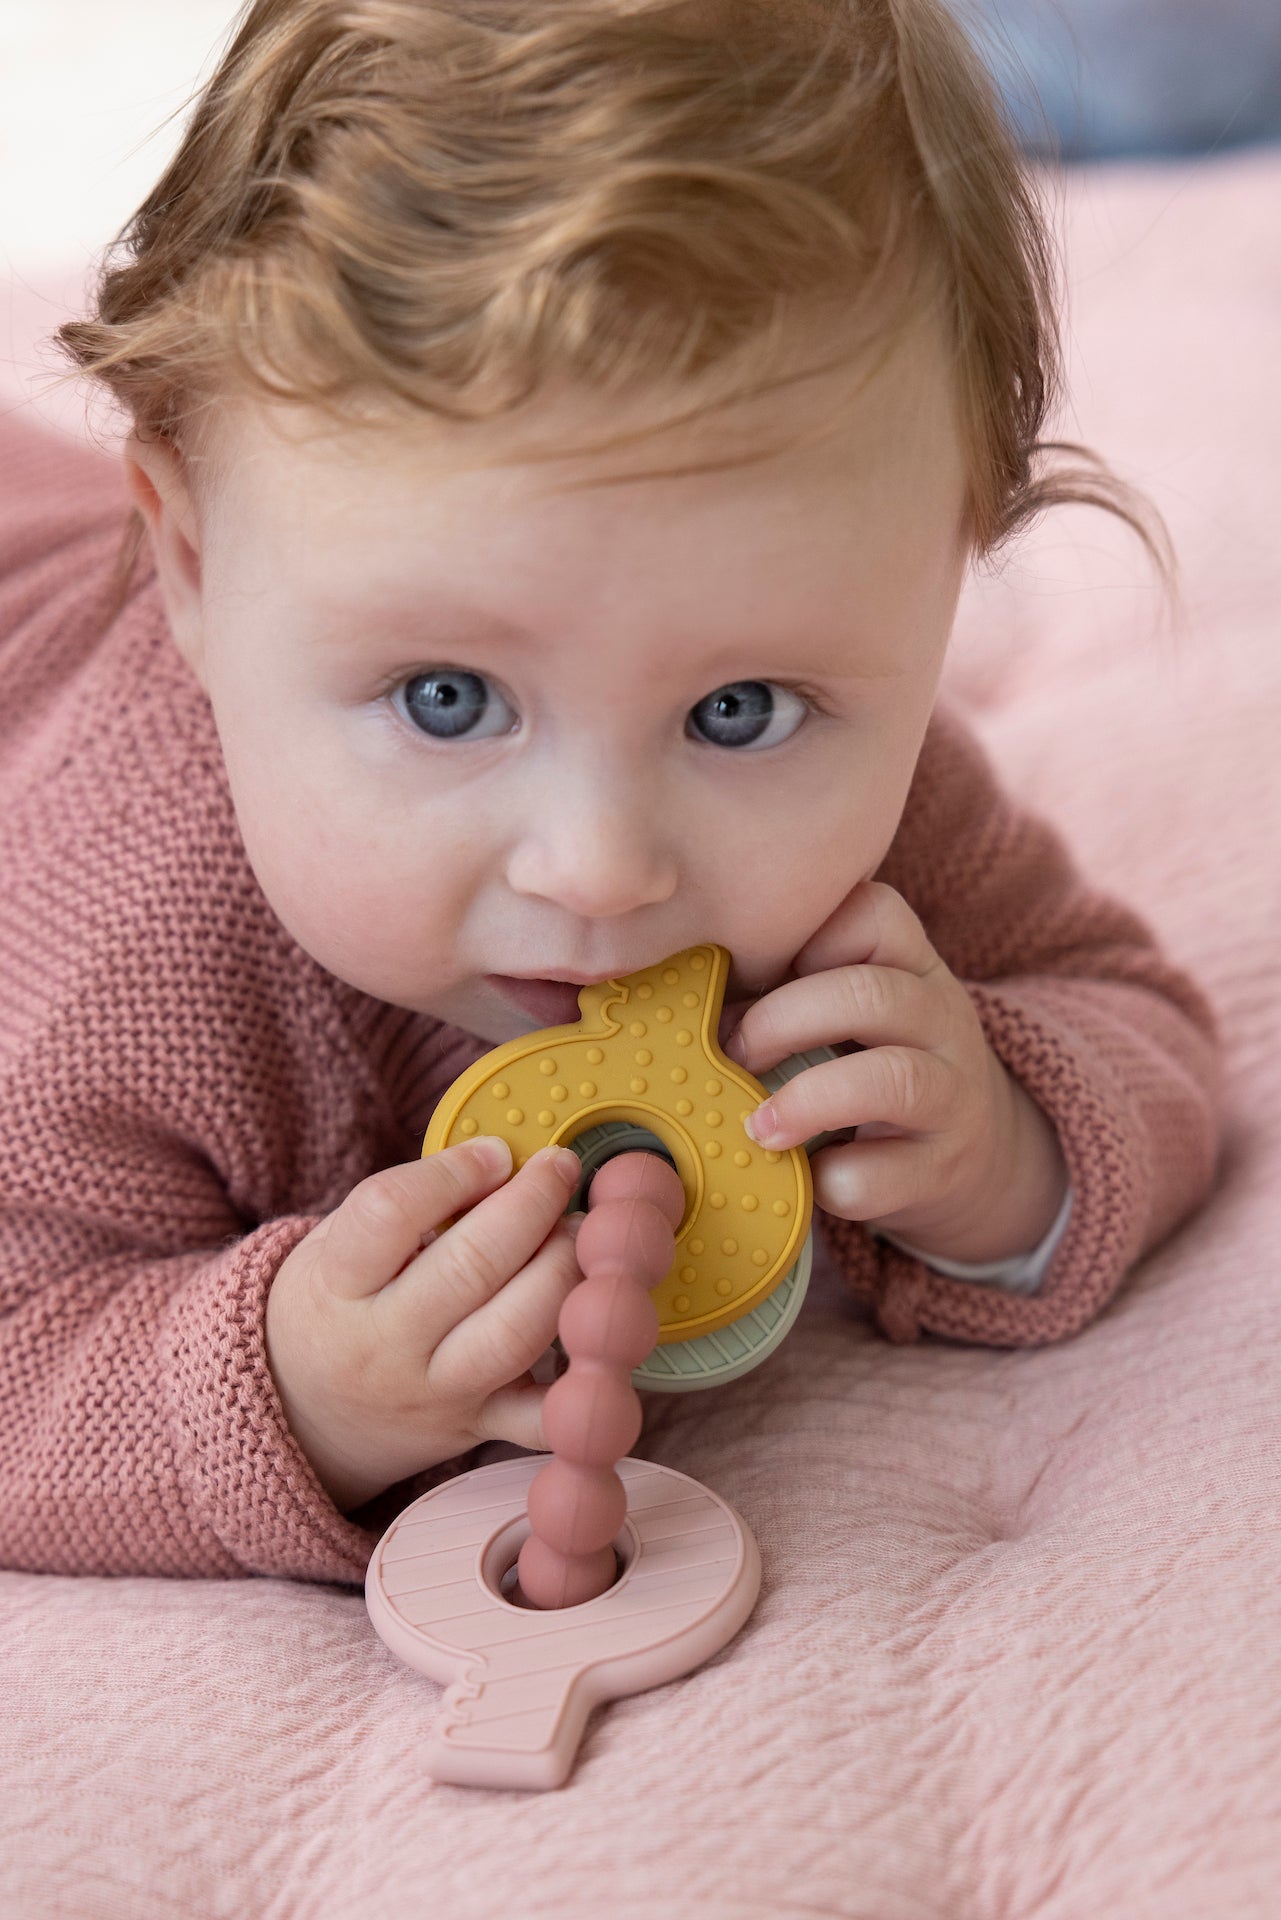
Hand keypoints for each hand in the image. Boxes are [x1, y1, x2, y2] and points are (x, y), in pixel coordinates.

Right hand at [265, 1138, 583, 1512]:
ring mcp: (434, 1394)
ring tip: (578, 1234)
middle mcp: (383, 1345)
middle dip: (532, 1206)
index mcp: (336, 1285)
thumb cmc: (337, 1305)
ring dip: (563, 1272)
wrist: (305, 1417)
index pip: (389, 1212)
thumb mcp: (340, 1245)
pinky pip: (545, 1418)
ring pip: (516, 1334)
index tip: (496, 1152)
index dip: (455, 1171)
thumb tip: (506, 1160)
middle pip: (471, 1267)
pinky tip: (598, 1325)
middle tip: (559, 1170)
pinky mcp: (478, 1429)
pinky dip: (585, 1380)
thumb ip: (411, 1205)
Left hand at [725, 882, 1067, 1265]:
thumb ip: (792, 990)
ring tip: (759, 1126)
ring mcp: (952, 1094)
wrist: (973, 1156)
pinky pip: (883, 1172)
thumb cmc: (876, 1068)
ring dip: (807, 1101)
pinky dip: (831, 1179)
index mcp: (912, 966)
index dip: (804, 935)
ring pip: (893, 1078)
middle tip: (733, 1055)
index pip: (874, 911)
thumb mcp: (854, 1012)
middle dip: (781, 1022)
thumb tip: (687, 1004)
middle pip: (869, 994)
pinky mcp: (942, 1167)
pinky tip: (804, 1176)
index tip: (756, 971)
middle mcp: (943, 1018)